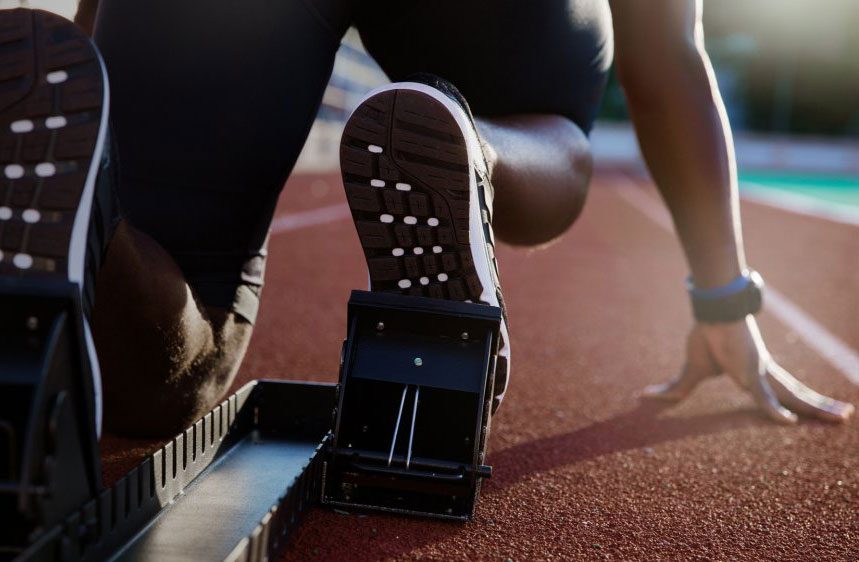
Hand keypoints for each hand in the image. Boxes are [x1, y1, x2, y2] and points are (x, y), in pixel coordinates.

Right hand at [644, 317, 854, 423]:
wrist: (709, 310)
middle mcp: (765, 373)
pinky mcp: (749, 371)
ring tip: (844, 417)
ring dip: (817, 408)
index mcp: (755, 373)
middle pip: (798, 394)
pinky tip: (788, 422)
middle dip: (820, 407)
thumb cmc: (705, 335)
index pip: (782, 393)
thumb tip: (644, 396)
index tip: (814, 411)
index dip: (798, 403)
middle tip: (844, 417)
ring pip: (793, 396)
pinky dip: (773, 410)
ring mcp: (760, 372)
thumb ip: (675, 390)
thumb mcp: (690, 371)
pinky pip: (762, 396)